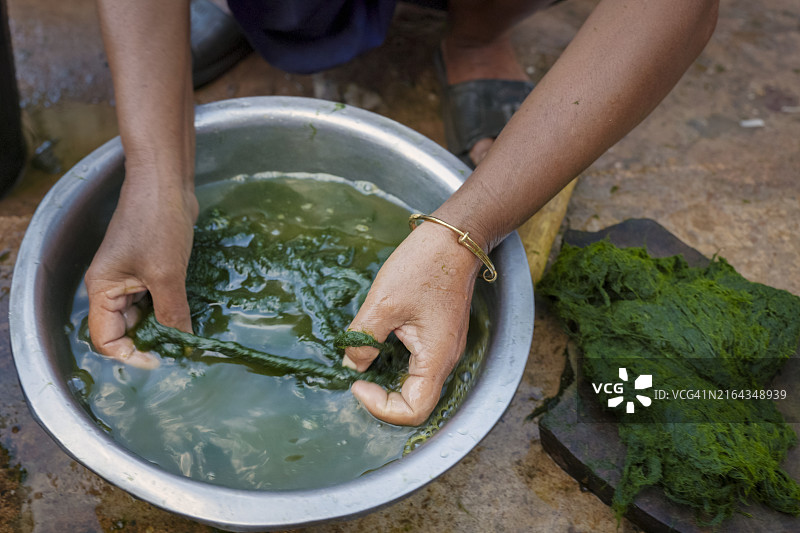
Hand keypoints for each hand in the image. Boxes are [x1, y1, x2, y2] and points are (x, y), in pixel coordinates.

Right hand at [85, 174, 197, 368]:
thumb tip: (183, 344)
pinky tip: (192, 316)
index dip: (132, 354)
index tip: (163, 360)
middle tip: (182, 351)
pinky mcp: (150, 269)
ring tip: (190, 337)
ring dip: (164, 327)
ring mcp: (131, 278)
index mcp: (102, 290)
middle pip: (126, 330)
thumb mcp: (167, 275)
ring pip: (144, 316)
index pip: (107, 339)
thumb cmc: (158, 224)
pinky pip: (157, 299)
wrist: (167, 183)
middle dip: (151, 343)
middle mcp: (112, 287)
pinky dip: (171, 310)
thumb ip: (172, 313)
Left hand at [343, 221, 481, 424]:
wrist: (455, 239)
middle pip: (415, 403)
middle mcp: (445, 360)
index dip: (381, 407)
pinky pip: (417, 366)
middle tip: (356, 377)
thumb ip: (363, 338)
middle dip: (382, 397)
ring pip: (416, 385)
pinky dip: (395, 365)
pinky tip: (377, 345)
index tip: (358, 382)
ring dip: (388, 382)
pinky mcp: (439, 338)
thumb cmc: (424, 266)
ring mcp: (444, 349)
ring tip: (364, 361)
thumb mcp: (383, 302)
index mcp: (436, 358)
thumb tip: (351, 364)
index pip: (414, 411)